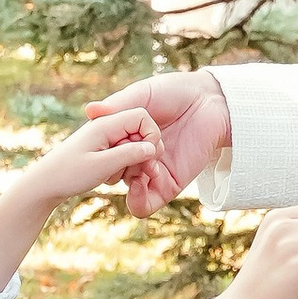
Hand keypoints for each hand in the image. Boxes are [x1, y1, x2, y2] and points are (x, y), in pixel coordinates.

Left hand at [26, 111, 171, 210]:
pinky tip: (109, 177)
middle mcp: (106, 126)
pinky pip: (124, 153)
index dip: (151, 136)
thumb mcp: (102, 166)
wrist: (44, 183)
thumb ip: (129, 154)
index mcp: (106, 124)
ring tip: (112, 175)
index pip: (142, 117)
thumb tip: (152, 148)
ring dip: (132, 162)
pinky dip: (123, 165)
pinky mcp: (102, 148)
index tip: (145, 157)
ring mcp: (104, 137)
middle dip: (141, 152)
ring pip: (133, 144)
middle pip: (140, 131)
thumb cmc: (69, 174)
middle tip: (126, 171)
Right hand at [87, 69, 229, 215]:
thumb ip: (117, 105)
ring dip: (129, 178)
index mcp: (125, 138)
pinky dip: (136, 200)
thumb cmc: (175, 92)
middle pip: (113, 174)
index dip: (102, 149)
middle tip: (131, 146)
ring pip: (127, 190)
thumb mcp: (142, 95)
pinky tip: (139, 182)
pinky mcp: (168, 185)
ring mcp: (151, 173)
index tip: (111, 135)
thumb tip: (89, 110)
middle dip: (118, 164)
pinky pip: (145, 206)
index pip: (102, 154)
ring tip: (142, 161)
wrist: (209, 101)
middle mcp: (135, 157)